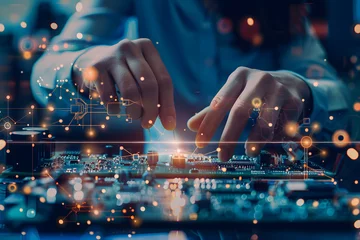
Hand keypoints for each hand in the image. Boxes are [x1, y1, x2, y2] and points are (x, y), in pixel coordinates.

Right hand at [73, 38, 175, 129]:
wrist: (91, 60)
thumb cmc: (127, 73)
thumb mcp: (143, 76)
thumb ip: (157, 95)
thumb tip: (169, 123)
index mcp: (147, 47)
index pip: (164, 80)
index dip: (168, 105)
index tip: (169, 125)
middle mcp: (130, 48)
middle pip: (149, 85)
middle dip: (151, 110)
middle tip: (148, 125)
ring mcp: (111, 57)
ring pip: (130, 91)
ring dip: (134, 111)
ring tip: (134, 116)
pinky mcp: (95, 69)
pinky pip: (109, 97)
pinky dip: (115, 109)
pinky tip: (116, 109)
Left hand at [187, 67, 310, 160]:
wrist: (288, 81)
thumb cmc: (252, 91)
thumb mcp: (233, 94)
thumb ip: (212, 110)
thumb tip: (191, 126)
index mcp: (239, 76)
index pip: (220, 101)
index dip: (209, 124)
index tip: (200, 143)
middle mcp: (259, 79)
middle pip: (240, 110)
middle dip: (229, 136)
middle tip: (222, 156)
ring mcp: (279, 89)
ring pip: (265, 121)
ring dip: (255, 140)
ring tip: (248, 153)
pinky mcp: (295, 101)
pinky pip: (282, 126)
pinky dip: (273, 139)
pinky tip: (267, 145)